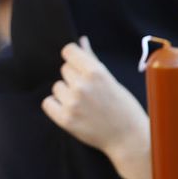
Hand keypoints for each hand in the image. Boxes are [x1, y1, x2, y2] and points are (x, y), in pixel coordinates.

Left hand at [42, 37, 151, 178]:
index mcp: (96, 73)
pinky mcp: (65, 119)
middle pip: (64, 69)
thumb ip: (92, 60)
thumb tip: (81, 40)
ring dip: (66, 93)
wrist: (128, 138)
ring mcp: (72, 103)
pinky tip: (71, 110)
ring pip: (57, 86)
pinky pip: (48, 102)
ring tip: (83, 103)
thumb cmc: (123, 107)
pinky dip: (56, 106)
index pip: (68, 51)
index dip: (72, 57)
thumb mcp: (111, 80)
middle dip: (73, 77)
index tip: (77, 64)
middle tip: (89, 91)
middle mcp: (82, 86)